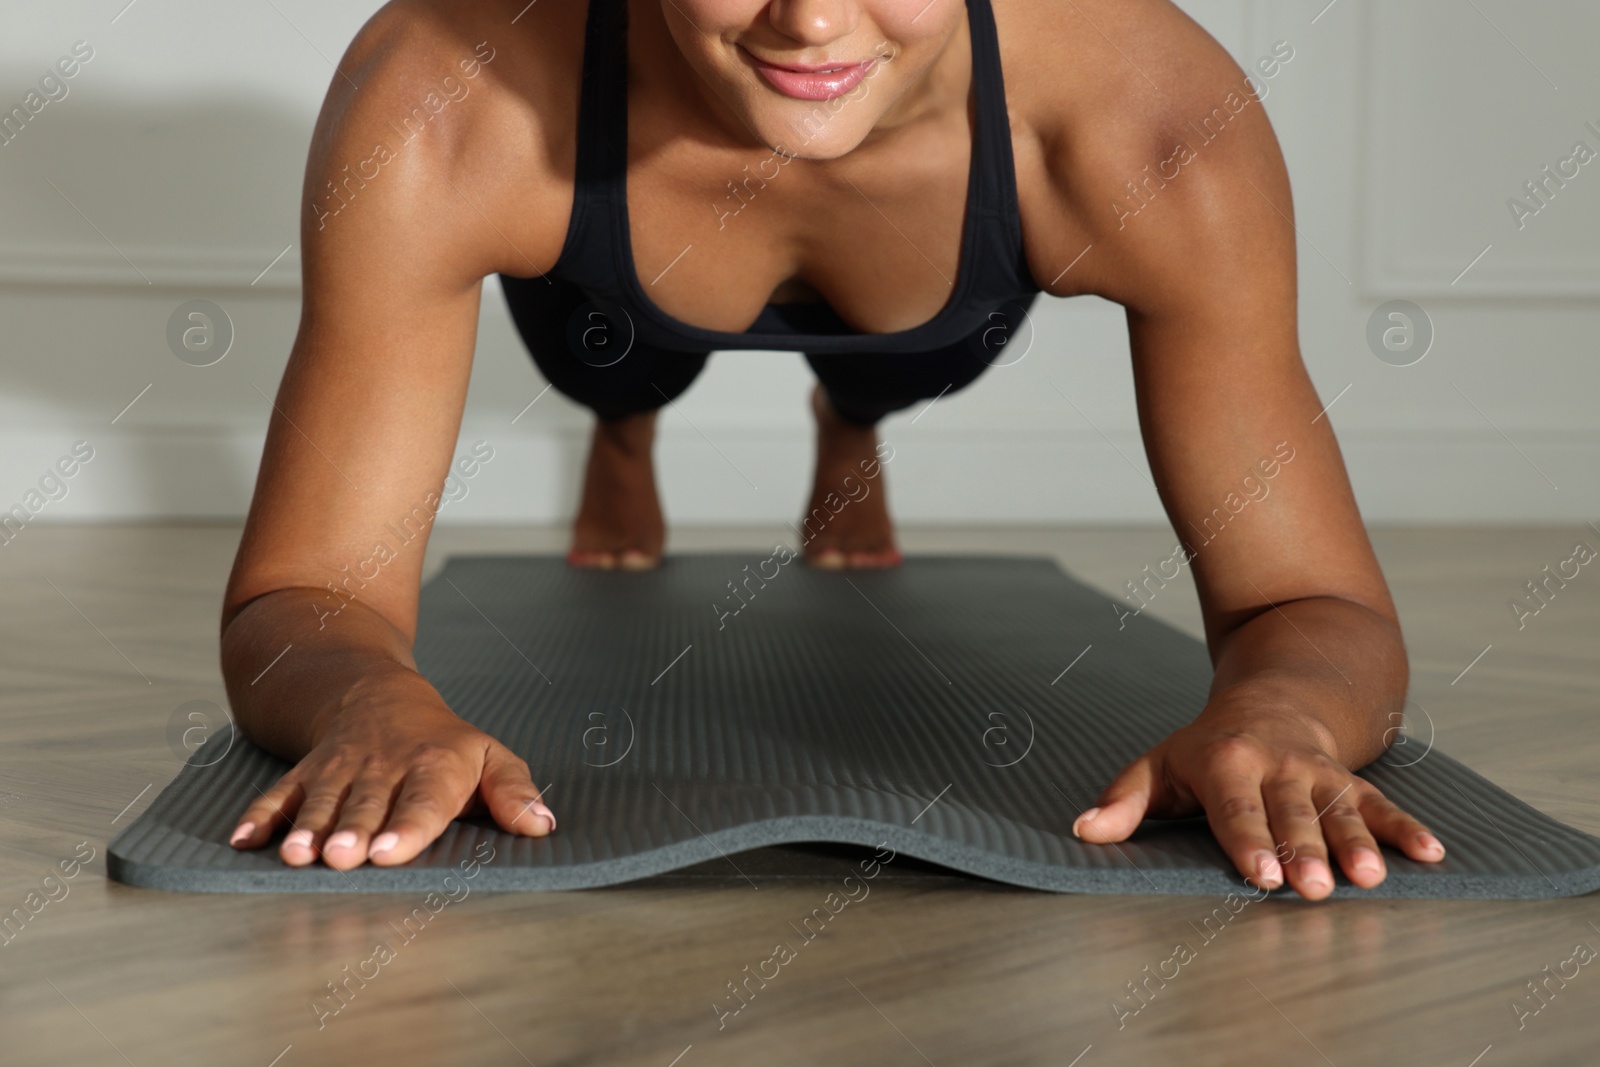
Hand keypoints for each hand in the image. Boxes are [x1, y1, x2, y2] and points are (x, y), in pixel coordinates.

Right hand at [227, 670, 553, 869]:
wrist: (378, 696)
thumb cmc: (445, 743)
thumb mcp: (490, 756)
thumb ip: (514, 792)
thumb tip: (543, 826)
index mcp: (434, 767)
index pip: (423, 802)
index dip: (406, 828)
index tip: (389, 853)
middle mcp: (383, 768)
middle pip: (367, 804)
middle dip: (353, 831)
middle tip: (341, 858)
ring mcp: (340, 770)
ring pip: (322, 800)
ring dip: (307, 828)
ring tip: (296, 855)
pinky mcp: (306, 773)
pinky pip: (281, 792)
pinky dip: (261, 814)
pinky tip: (243, 841)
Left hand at [1071, 701, 1445, 898]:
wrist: (1276, 697)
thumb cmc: (1208, 747)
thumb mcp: (1160, 763)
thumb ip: (1125, 800)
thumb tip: (1084, 830)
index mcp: (1227, 763)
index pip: (1236, 808)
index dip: (1248, 842)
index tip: (1261, 875)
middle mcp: (1278, 767)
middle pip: (1292, 814)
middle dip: (1304, 852)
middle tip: (1314, 889)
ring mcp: (1320, 773)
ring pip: (1340, 810)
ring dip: (1358, 844)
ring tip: (1370, 878)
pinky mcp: (1353, 781)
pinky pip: (1382, 803)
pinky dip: (1408, 828)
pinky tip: (1432, 855)